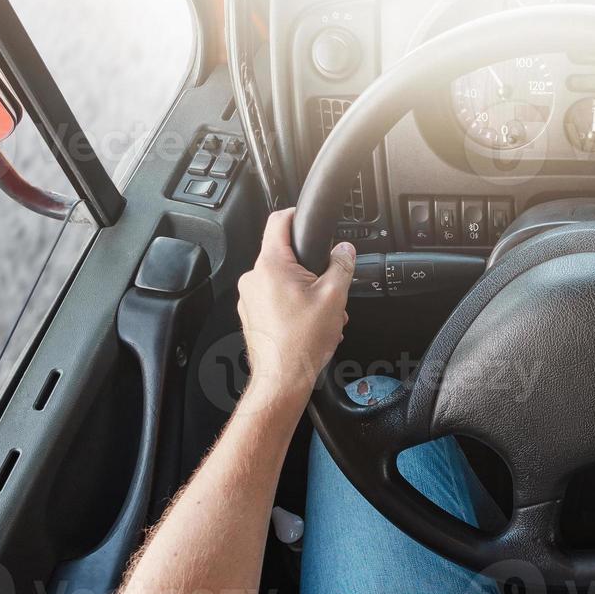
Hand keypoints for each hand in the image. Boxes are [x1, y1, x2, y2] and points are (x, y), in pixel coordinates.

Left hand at [235, 208, 354, 408]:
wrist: (282, 379)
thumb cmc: (301, 343)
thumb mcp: (333, 297)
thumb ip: (341, 266)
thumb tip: (344, 250)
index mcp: (272, 266)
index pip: (278, 221)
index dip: (295, 214)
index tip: (306, 217)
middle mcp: (254, 278)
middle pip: (285, 255)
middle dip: (310, 268)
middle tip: (327, 287)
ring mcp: (250, 297)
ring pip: (282, 280)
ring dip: (305, 291)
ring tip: (321, 314)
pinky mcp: (252, 314)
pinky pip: (275, 299)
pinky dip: (294, 306)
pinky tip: (309, 324)